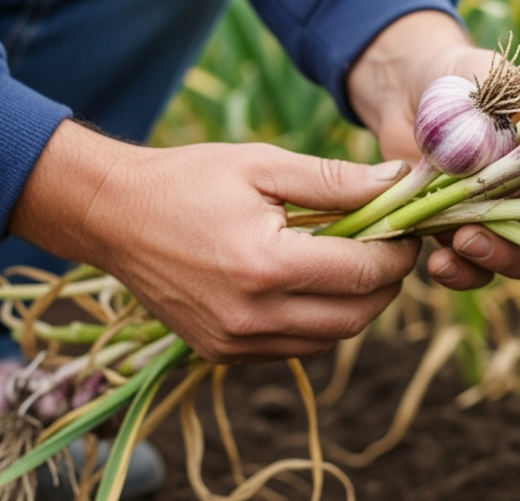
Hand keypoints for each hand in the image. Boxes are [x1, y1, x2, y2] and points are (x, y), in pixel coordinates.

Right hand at [8, 120, 419, 361]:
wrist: (112, 215)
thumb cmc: (188, 180)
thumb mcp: (263, 165)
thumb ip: (335, 180)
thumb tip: (399, 183)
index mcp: (266, 265)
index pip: (363, 273)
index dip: (398, 253)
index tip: (407, 230)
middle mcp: (252, 316)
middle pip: (356, 317)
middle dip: (385, 285)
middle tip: (389, 249)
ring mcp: (234, 342)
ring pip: (329, 339)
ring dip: (354, 307)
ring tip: (349, 263)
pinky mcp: (220, 353)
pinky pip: (294, 348)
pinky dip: (317, 323)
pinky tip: (309, 284)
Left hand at [346, 11, 519, 289]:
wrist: (411, 87)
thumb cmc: (466, 74)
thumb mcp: (493, 77)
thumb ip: (514, 100)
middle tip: (487, 235)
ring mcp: (506, 221)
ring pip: (519, 261)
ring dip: (494, 261)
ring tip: (460, 241)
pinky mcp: (465, 234)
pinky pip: (472, 268)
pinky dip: (459, 272)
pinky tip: (437, 263)